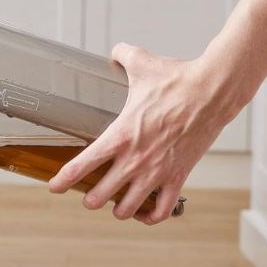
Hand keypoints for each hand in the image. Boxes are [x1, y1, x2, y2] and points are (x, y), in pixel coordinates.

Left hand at [47, 43, 244, 224]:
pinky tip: (144, 211)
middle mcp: (134, 159)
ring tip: (115, 204)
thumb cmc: (178, 81)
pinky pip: (161, 210)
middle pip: (99, 196)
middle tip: (88, 194)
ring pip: (126, 209)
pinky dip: (150, 216)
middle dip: (90, 197)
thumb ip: (123, 55)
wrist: (212, 92)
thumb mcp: (142, 64)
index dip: (63, 179)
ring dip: (117, 209)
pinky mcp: (178, 177)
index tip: (54, 186)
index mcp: (119, 135)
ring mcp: (156, 172)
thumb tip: (117, 50)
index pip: (82, 165)